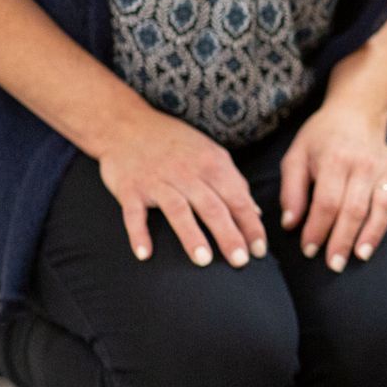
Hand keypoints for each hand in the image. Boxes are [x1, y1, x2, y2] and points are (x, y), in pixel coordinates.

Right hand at [98, 107, 263, 267]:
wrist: (127, 125)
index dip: (250, 225)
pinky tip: (145, 254)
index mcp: (212, 164)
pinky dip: (138, 233)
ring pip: (178, 209)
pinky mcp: (130, 188)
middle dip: (228, 235)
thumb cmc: (176, 143)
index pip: (237, 199)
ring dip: (191, 235)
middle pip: (212, 207)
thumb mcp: (211, 154)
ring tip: (204, 261)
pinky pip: (134, 213)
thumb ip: (233, 182)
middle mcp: (186, 173)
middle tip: (241, 262)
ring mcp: (157, 181)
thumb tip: (255, 212)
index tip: (260, 251)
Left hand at [281, 100, 386, 272]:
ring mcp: (386, 170)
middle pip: (355, 209)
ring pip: (383, 207)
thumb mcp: (296, 156)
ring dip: (373, 234)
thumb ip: (291, 190)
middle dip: (343, 240)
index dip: (318, 229)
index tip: (308, 250)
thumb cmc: (322, 138)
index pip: (327, 202)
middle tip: (333, 264)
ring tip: (361, 256)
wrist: (357, 112)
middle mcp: (364, 166)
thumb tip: (290, 224)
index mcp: (335, 160)